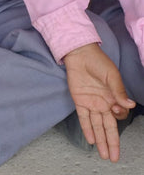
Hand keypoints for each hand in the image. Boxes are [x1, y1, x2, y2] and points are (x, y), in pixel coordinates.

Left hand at [64, 43, 134, 161]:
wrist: (80, 53)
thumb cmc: (98, 61)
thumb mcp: (112, 76)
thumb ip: (119, 92)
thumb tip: (130, 104)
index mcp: (113, 97)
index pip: (119, 115)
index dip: (119, 116)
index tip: (117, 110)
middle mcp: (103, 102)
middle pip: (108, 127)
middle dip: (112, 143)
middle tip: (114, 157)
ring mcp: (91, 103)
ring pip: (97, 126)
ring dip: (100, 140)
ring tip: (104, 155)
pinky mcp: (79, 100)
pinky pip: (83, 118)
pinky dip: (86, 129)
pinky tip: (90, 140)